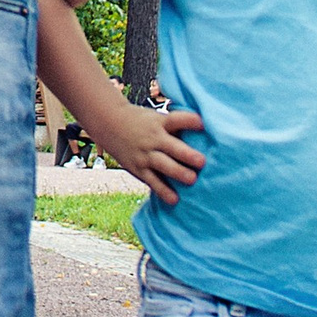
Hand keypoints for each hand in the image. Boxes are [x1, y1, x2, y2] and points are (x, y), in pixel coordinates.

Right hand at [88, 95, 205, 200]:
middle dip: (187, 154)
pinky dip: (163, 191)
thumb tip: (206, 136)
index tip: (203, 124)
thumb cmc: (143, 121)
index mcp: (160, 123)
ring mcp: (145, 155)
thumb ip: (177, 127)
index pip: (177, 120)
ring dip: (177, 173)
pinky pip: (152, 181)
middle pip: (171, 147)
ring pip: (162, 165)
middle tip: (202, 162)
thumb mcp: (157, 118)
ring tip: (192, 180)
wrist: (109, 123)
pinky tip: (174, 199)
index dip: (190, 121)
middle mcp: (153, 139)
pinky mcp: (139, 169)